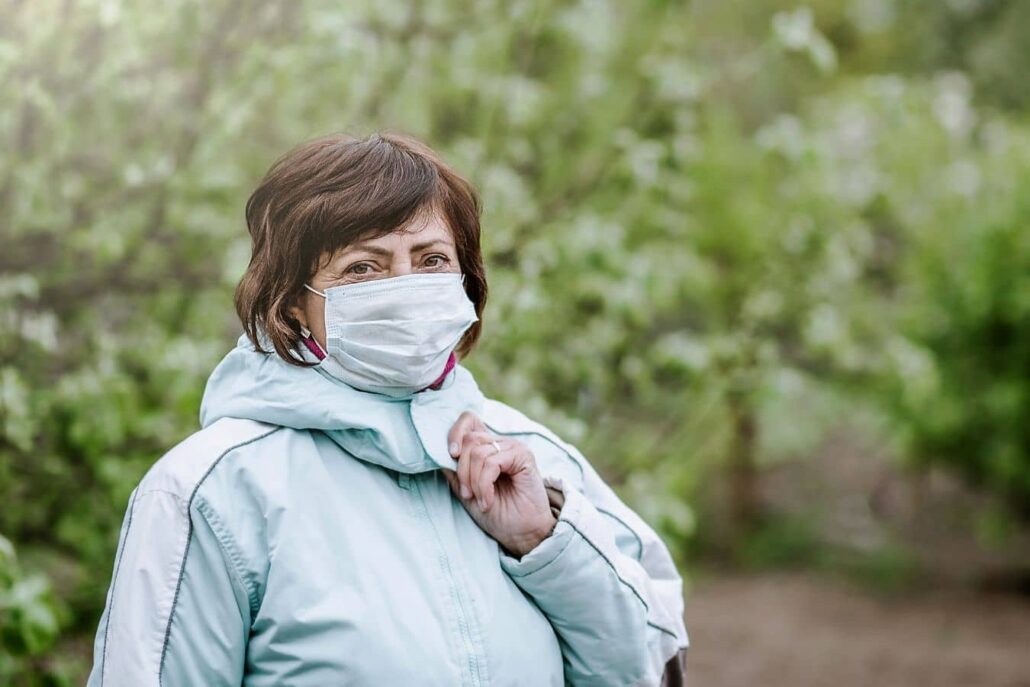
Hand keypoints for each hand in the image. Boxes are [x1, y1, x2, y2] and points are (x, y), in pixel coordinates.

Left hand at [444, 412, 556, 557]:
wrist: (521, 533)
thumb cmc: (496, 513)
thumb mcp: (466, 491)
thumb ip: (454, 472)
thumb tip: (437, 454)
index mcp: (487, 447)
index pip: (469, 420)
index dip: (455, 433)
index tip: (451, 456)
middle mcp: (500, 443)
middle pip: (469, 438)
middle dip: (462, 470)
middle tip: (467, 493)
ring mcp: (512, 447)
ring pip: (478, 452)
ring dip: (473, 481)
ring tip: (480, 500)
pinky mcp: (523, 456)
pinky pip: (492, 463)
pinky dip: (484, 485)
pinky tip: (488, 500)